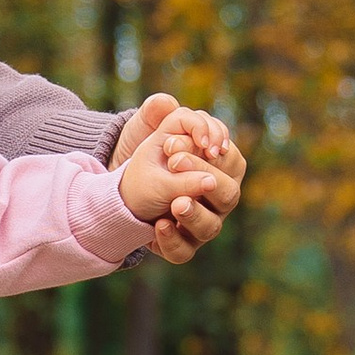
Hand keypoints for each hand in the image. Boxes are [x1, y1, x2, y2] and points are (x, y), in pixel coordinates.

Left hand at [111, 93, 246, 263]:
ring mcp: (199, 224)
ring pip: (211, 227)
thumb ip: (158, 112)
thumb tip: (164, 103)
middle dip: (205, 178)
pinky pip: (183, 251)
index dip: (218, 153)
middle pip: (230, 195)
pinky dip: (172, 240)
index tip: (194, 143)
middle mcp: (215, 200)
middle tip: (176, 163)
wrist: (120, 190)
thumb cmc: (147, 157)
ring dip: (194, 213)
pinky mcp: (179, 244)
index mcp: (218, 169)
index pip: (234, 162)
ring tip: (175, 203)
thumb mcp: (147, 130)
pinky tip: (158, 225)